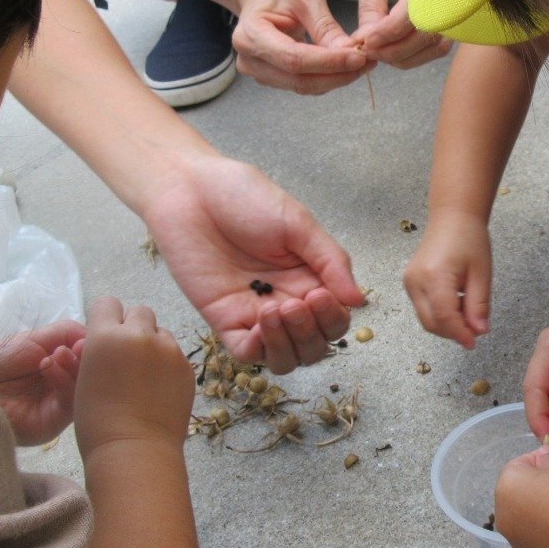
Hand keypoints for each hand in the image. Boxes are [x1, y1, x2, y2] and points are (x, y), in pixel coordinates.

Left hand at [0, 320, 85, 446]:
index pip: (91, 362)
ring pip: (84, 392)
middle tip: (79, 347)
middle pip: (91, 378)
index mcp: (64, 370)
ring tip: (58, 354)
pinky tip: (48, 365)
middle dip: (87, 359)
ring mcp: (59, 408)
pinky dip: (64, 382)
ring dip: (74, 368)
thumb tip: (95, 338)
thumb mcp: (38, 338)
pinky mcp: (51, 424)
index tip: (89, 339)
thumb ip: (69, 333)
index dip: (93, 349)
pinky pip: (69, 404)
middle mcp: (65, 390)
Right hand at [72, 297, 193, 454]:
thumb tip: (98, 341)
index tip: (104, 336)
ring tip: (144, 375)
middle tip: (126, 356)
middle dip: (132, 327)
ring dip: (152, 344)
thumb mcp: (82, 380)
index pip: (107, 303)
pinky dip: (167, 364)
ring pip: (160, 331)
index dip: (105, 318)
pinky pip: (176, 353)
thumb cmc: (97, 422)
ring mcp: (169, 350)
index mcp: (106, 336)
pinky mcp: (188, 367)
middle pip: (139, 311)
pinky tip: (158, 389)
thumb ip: (92, 352)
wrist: (135, 450)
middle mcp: (139, 335)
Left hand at [144, 153, 364, 372]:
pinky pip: (247, 353)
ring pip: (284, 358)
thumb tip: (358, 300)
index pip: (334, 319)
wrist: (190, 189)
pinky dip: (260, 348)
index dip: (333, 318)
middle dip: (312, 333)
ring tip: (277, 311)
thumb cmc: (243, 195)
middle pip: (313, 346)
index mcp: (309, 278)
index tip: (320, 294)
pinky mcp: (223, 319)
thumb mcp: (298, 222)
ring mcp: (253, 314)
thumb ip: (330, 261)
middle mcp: (285, 301)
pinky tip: (260, 322)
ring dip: (289, 345)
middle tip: (296, 303)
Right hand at [229, 0, 372, 94]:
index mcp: (251, 35)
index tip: (358, 57)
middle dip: (337, 74)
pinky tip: (346, 66)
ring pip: (304, 86)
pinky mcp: (272, 79)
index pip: (294, 58)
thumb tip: (349, 52)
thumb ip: (324, 25)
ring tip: (362, 63)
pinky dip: (327, 78)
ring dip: (336, 79)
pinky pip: (303, 84)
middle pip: (299, 79)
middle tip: (368, 62)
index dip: (328, 62)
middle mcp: (249, 61)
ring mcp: (258, 73)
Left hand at [350, 0, 451, 69]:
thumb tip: (366, 37)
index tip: (363, 42)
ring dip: (402, 58)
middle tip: (367, 51)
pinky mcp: (454, 21)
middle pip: (422, 37)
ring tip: (378, 52)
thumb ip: (370, 3)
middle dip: (391, 51)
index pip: (410, 15)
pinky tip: (394, 50)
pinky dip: (415, 57)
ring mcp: (456, 9)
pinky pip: (437, 49)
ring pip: (431, 49)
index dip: (385, 33)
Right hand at [402, 210, 491, 348]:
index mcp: (434, 275)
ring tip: (468, 314)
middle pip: (431, 322)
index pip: (443, 317)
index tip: (473, 342)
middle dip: (452, 332)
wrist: (452, 217)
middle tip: (474, 331)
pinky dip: (440, 315)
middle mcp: (415, 281)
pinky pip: (423, 308)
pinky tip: (457, 305)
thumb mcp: (481, 273)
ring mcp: (409, 282)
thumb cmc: (469, 239)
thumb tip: (479, 332)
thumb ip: (479, 305)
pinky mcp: (410, 283)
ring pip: (426, 319)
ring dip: (446, 325)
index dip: (459, 333)